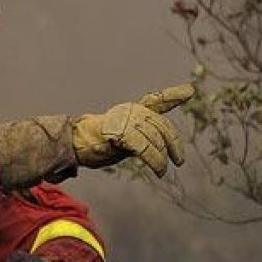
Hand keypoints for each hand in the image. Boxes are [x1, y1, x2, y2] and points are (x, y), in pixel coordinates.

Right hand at [72, 83, 193, 176]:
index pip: (155, 100)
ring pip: (155, 139)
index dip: (173, 95)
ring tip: (162, 170)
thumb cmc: (94, 144)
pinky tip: (158, 170)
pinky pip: (146, 148)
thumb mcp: (121, 139)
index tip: (189, 91)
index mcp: (131, 110)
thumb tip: (159, 150)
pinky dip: (155, 161)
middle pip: (161, 126)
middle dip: (174, 144)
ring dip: (162, 158)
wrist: (72, 143)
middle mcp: (131, 111)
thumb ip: (139, 138)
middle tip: (179, 160)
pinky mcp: (122, 132)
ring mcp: (126, 120)